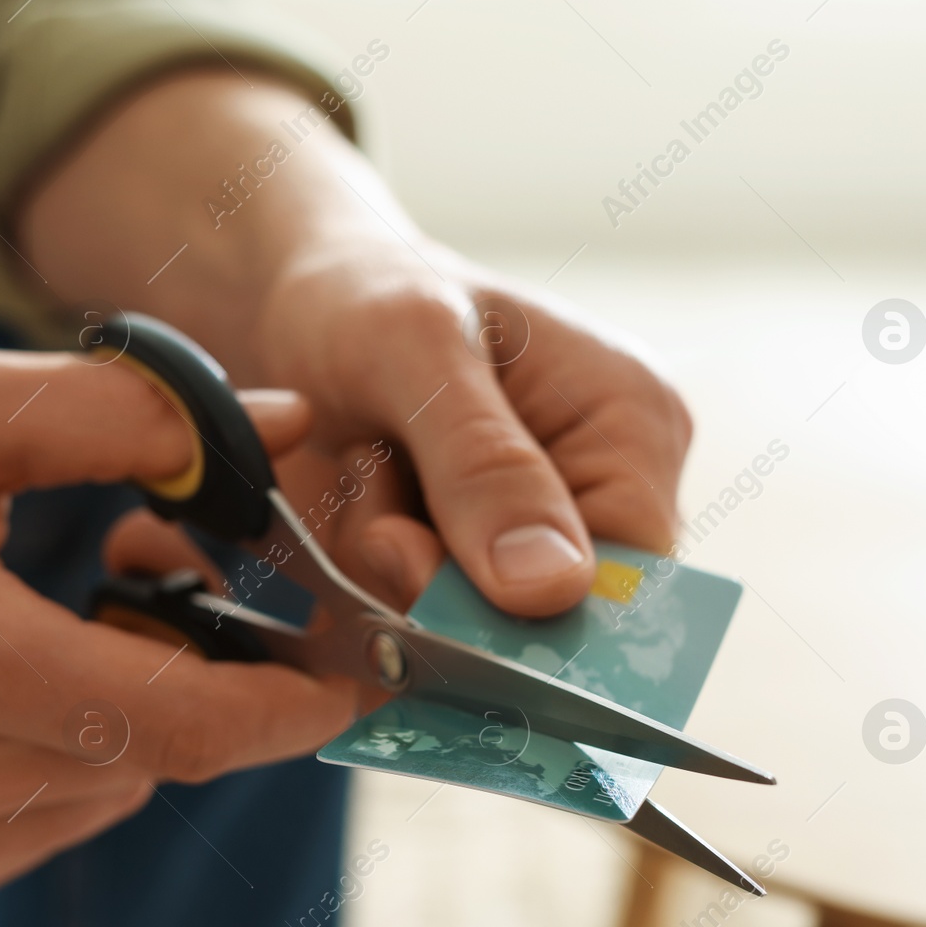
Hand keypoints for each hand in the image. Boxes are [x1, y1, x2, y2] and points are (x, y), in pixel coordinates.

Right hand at [0, 352, 354, 909]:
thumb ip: (124, 416)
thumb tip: (282, 425)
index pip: (178, 719)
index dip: (289, 704)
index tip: (355, 670)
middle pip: (159, 756)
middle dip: (218, 689)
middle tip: (226, 615)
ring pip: (112, 789)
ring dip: (133, 716)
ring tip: (62, 628)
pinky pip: (53, 820)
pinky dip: (70, 756)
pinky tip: (1, 687)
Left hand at [22, 70, 690, 618]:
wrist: (293, 305)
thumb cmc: (367, 295)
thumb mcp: (416, 353)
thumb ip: (483, 465)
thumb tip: (551, 591)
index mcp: (632, 427)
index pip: (629, 578)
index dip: (531, 608)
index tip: (412, 558)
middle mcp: (601, 493)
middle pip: (549, 619)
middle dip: (442, 584)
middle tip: (372, 507)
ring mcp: (532, 538)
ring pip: (478, 631)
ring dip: (396, 578)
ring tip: (365, 477)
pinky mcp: (468, 570)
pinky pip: (431, 628)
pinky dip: (375, 587)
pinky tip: (358, 507)